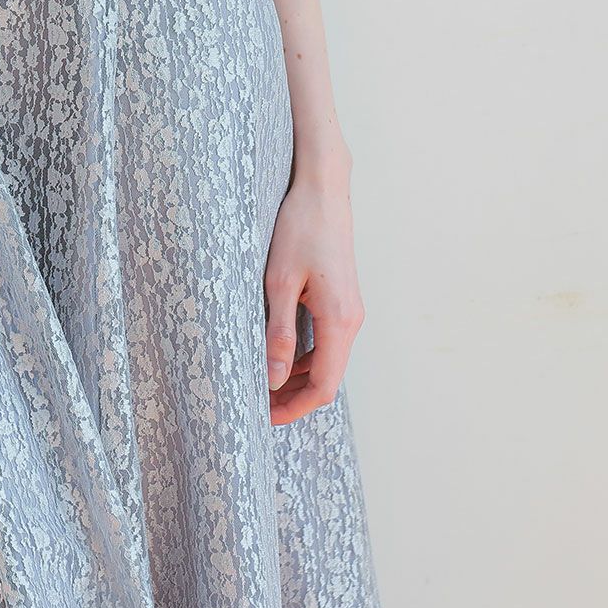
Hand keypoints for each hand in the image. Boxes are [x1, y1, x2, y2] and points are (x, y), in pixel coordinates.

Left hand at [263, 165, 365, 425]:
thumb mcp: (280, 281)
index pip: (323, 386)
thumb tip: (271, 378)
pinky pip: (327, 341)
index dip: (294, 407)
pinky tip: (278, 355)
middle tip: (256, 404)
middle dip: (293, 397)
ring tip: (262, 383)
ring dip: (298, 377)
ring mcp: (350, 310)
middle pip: (327, 378)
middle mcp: (351, 320)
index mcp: (339, 320)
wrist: (324, 190)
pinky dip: (305, 356)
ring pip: (327, 361)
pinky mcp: (343, 300)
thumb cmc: (300, 228)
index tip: (264, 417)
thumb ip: (278, 332)